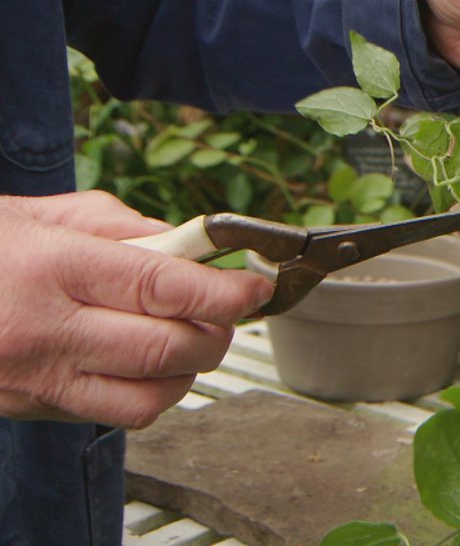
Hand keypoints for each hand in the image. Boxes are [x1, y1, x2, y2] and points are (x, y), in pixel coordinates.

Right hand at [0, 191, 272, 427]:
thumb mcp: (42, 214)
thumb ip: (122, 227)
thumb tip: (187, 245)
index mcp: (53, 268)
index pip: (165, 288)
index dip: (225, 291)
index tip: (255, 285)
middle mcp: (47, 330)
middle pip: (170, 349)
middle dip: (218, 331)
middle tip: (227, 310)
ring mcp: (38, 378)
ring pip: (152, 397)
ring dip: (189, 370)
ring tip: (189, 338)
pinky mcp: (34, 409)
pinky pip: (115, 415)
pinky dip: (150, 393)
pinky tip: (146, 362)